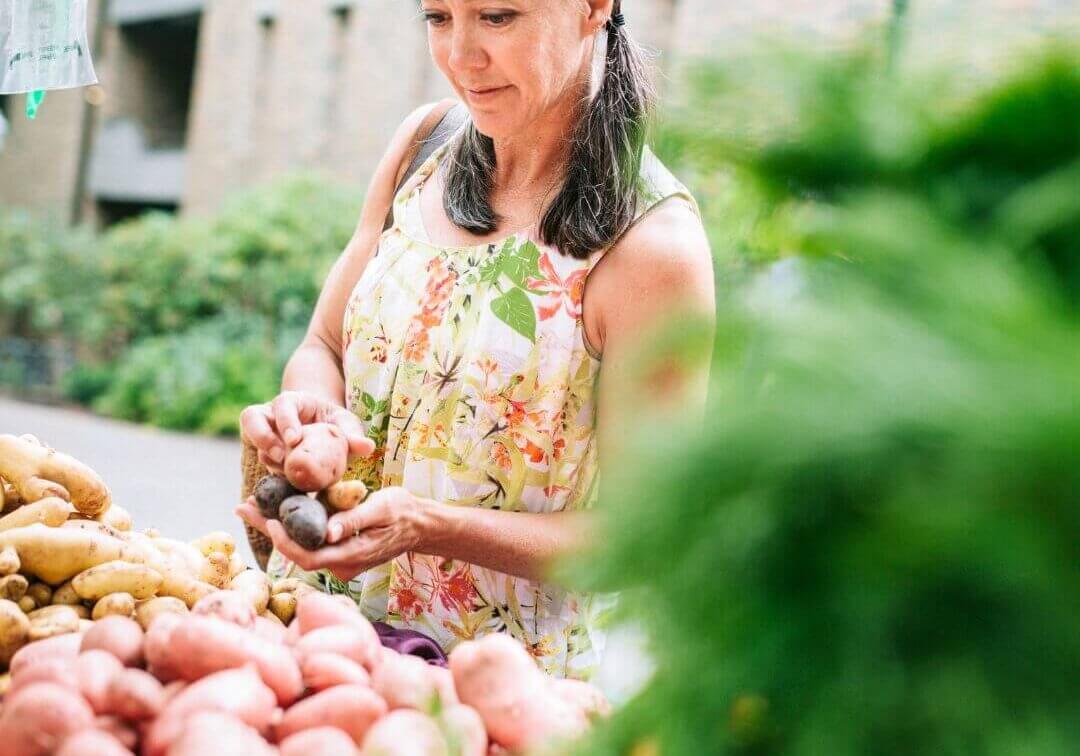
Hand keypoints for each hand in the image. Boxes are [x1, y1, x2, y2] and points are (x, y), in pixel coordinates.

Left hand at [235, 487, 430, 582]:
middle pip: (296, 554)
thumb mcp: (383, 508)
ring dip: (276, 527)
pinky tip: (276, 508)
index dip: (285, 542)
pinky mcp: (337, 552)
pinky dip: (292, 527)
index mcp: (351, 556)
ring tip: (252, 504)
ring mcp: (339, 561)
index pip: (308, 557)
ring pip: (300, 548)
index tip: (269, 519)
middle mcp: (341, 565)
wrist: (420, 525)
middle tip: (242, 507)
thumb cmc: (404, 512)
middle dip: (268, 530)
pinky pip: (310, 543)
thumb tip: (328, 532)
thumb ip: (355, 520)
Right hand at [240, 391, 374, 474]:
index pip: (283, 404)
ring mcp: (263, 431)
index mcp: (293, 401)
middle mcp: (272, 413)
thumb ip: (353, 434)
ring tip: (282, 470)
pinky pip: (257, 457)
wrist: (321, 430)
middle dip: (263, 437)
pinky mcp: (263, 451)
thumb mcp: (345, 424)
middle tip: (280, 457)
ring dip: (266, 455)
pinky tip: (286, 480)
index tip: (294, 440)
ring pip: (251, 438)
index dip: (285, 421)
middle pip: (252, 417)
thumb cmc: (333, 423)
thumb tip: (368, 447)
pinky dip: (270, 469)